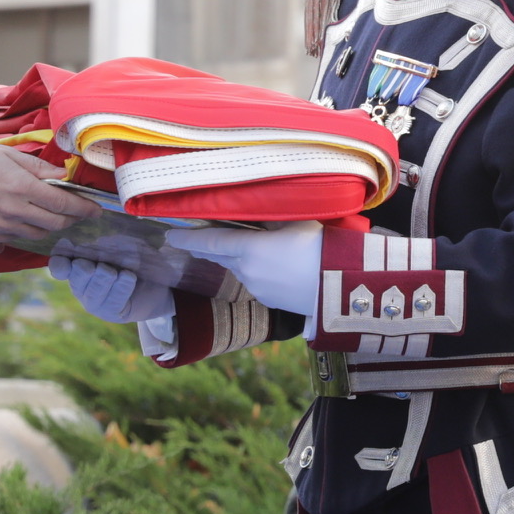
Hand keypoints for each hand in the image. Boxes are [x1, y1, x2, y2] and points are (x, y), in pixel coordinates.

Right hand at [0, 141, 95, 245]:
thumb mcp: (8, 156)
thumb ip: (39, 169)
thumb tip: (63, 177)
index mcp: (22, 187)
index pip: (64, 205)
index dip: (84, 208)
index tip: (95, 209)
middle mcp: (14, 211)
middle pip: (56, 224)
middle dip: (71, 219)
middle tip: (77, 211)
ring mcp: (1, 227)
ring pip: (39, 234)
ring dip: (50, 225)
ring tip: (52, 214)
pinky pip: (18, 237)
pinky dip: (28, 230)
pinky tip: (27, 218)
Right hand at [54, 254, 172, 325]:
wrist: (158, 284)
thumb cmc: (136, 260)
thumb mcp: (124, 245)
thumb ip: (108, 243)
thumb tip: (98, 243)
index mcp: (77, 266)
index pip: (59, 265)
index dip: (60, 258)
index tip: (68, 245)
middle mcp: (81, 286)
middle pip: (76, 275)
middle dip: (88, 266)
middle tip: (103, 265)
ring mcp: (94, 302)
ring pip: (93, 290)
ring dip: (107, 276)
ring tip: (120, 272)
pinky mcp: (110, 313)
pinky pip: (111, 301)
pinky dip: (121, 286)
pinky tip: (128, 277)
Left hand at [162, 220, 322, 316]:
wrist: (343, 289)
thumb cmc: (322, 248)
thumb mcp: (297, 223)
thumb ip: (271, 217)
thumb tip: (256, 213)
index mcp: (249, 249)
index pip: (208, 242)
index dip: (188, 238)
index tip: (169, 235)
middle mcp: (246, 271)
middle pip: (222, 256)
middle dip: (214, 247)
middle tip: (208, 238)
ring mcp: (257, 289)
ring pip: (240, 268)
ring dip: (240, 258)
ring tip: (258, 248)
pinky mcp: (270, 301)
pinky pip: (256, 281)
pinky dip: (257, 271)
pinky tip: (277, 265)